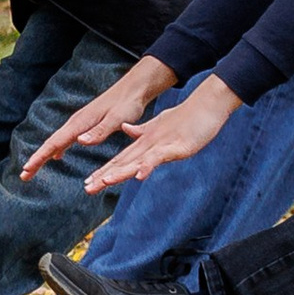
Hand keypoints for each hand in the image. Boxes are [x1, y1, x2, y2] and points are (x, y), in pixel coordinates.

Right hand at [20, 54, 176, 180]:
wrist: (132, 89)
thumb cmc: (127, 105)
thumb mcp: (117, 119)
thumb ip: (99, 131)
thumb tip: (79, 141)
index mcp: (80, 124)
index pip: (55, 143)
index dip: (40, 157)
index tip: (26, 168)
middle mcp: (75, 123)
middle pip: (50, 143)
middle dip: (36, 159)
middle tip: (23, 176)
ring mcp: (79, 123)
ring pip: (56, 141)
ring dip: (43, 155)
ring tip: (33, 169)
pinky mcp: (85, 124)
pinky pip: (65, 139)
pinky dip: (57, 149)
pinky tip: (57, 157)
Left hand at [82, 75, 242, 193]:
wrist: (206, 105)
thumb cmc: (186, 117)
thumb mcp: (160, 126)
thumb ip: (142, 130)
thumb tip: (126, 129)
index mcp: (144, 143)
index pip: (120, 160)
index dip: (104, 172)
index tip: (89, 184)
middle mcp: (148, 144)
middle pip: (123, 163)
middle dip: (105, 177)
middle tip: (87, 189)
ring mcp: (161, 145)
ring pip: (136, 160)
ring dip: (120, 172)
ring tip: (104, 182)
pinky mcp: (176, 146)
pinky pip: (160, 156)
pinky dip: (148, 165)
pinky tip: (139, 175)